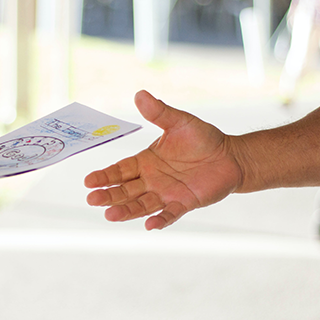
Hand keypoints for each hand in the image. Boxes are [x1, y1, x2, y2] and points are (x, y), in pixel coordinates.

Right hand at [85, 91, 242, 229]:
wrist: (230, 156)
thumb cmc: (202, 139)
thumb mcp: (179, 122)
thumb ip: (159, 112)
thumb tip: (140, 95)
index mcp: (145, 162)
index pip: (120, 170)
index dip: (104, 176)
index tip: (88, 181)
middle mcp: (151, 180)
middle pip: (125, 191)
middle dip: (109, 195)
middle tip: (92, 200)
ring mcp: (166, 193)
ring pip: (141, 205)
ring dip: (126, 211)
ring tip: (110, 215)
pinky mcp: (184, 203)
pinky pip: (169, 213)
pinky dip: (160, 220)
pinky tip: (149, 225)